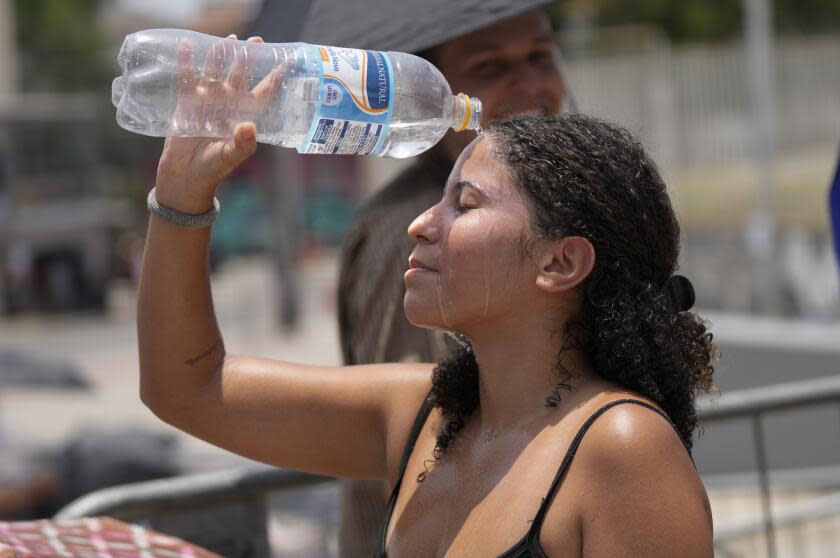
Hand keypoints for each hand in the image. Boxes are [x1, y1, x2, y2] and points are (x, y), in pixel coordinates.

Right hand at [155, 35, 281, 209]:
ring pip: (216, 72)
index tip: (285, 64)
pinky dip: (187, 62)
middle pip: (240, 76)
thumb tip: (249, 126)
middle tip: (256, 41)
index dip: (274, 79)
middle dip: (248, 59)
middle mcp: (228, 104)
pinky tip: (188, 46)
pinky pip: (188, 77)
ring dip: (220, 56)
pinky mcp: (187, 101)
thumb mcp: (230, 157)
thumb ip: (242, 143)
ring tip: (228, 40)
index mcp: (244, 115)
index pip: (263, 93)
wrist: (186, 175)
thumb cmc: (213, 168)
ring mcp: (207, 100)